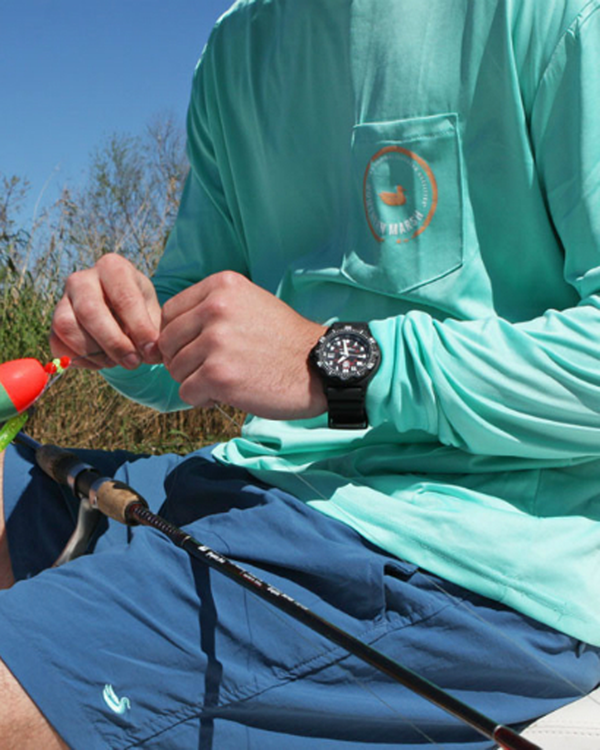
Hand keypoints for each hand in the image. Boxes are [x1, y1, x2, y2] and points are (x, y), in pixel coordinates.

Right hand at [50, 254, 162, 369]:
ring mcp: (63, 300)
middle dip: (114, 343)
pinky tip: (102, 360)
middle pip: (90, 311)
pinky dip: (82, 361)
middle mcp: (82, 278)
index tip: (151, 350)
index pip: (124, 297)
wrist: (122, 317)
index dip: (139, 328)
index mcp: (112, 268)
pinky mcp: (53, 324)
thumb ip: (154, 333)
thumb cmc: (142, 313)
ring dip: (96, 352)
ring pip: (67, 327)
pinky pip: (58, 345)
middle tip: (133, 362)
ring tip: (118, 359)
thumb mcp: (155, 316)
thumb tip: (150, 352)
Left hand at [159, 271, 327, 419]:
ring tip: (226, 380)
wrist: (319, 367)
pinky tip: (229, 394)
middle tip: (214, 369)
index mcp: (221, 286)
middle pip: (167, 342)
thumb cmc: (283, 341)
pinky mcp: (217, 375)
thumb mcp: (249, 305)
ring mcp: (215, 342)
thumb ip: (207, 312)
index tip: (199, 349)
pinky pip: (186, 392)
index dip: (178, 337)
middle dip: (184, 361)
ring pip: (175, 370)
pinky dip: (203, 399)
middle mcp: (216, 308)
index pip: (170, 313)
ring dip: (195, 381)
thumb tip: (156, 343)